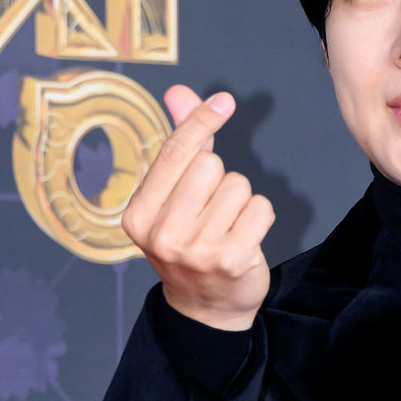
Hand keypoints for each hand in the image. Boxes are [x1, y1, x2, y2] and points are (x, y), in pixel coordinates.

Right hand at [122, 84, 275, 329]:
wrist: (206, 309)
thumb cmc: (189, 244)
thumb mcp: (173, 199)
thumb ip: (180, 146)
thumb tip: (180, 92)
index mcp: (139, 215)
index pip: (174, 153)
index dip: (200, 121)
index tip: (223, 101)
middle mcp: (163, 233)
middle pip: (210, 166)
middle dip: (219, 180)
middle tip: (211, 212)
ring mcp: (197, 249)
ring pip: (239, 186)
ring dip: (241, 201)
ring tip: (227, 227)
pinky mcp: (232, 259)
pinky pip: (261, 208)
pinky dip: (260, 217)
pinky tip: (245, 238)